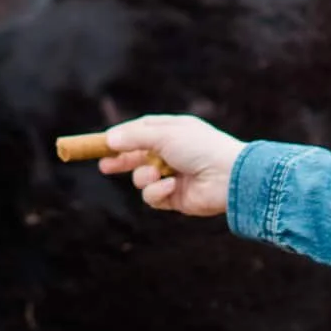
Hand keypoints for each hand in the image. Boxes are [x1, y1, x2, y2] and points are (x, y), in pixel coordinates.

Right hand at [99, 115, 245, 215]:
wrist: (228, 177)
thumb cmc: (200, 148)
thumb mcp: (163, 135)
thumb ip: (134, 138)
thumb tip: (109, 139)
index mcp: (173, 132)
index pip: (140, 132)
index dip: (121, 137)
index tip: (102, 143)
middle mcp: (172, 153)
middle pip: (137, 156)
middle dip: (121, 162)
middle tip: (104, 166)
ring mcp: (173, 176)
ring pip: (141, 179)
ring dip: (144, 177)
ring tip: (156, 174)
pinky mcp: (175, 198)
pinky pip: (152, 197)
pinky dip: (157, 192)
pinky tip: (171, 187)